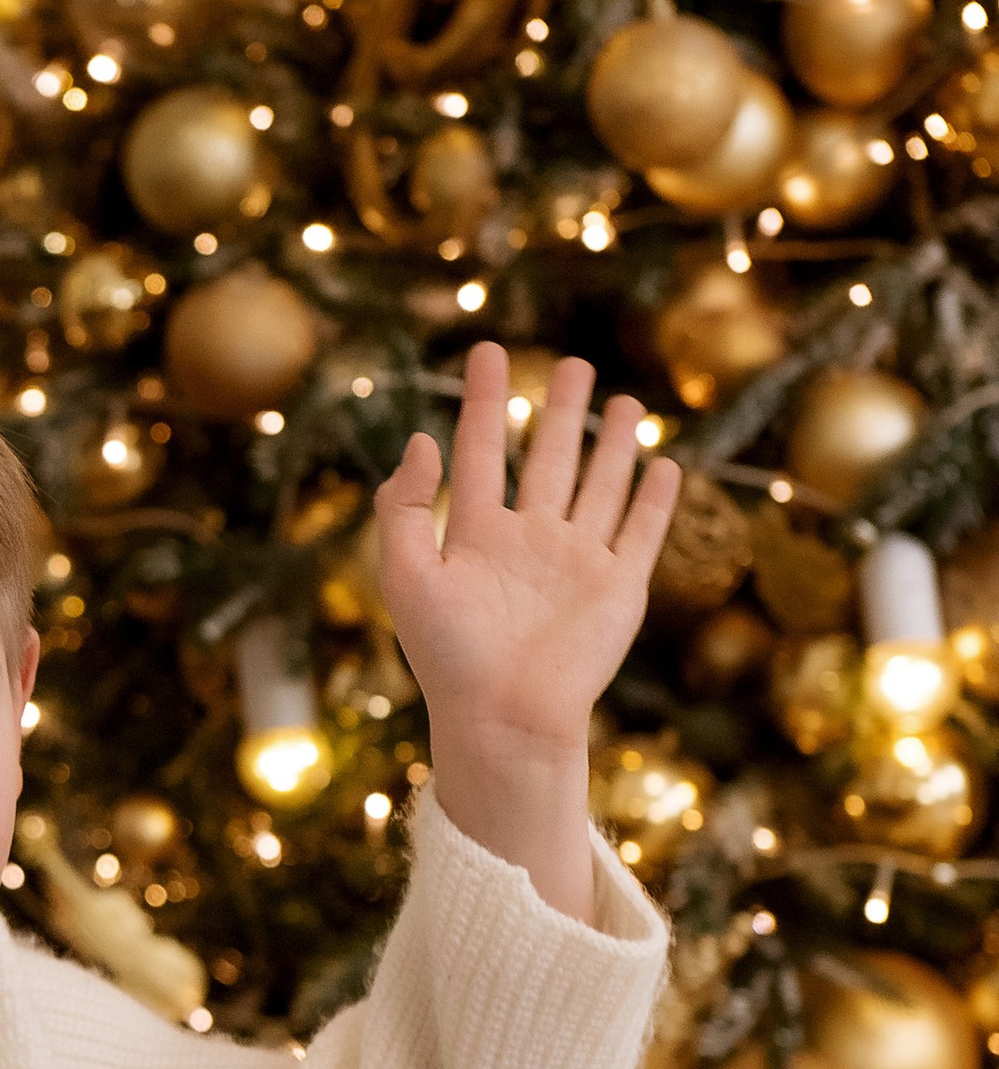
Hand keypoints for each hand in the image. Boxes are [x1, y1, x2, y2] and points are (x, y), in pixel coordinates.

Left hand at [376, 341, 679, 922]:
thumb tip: (419, 439)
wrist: (505, 715)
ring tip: (622, 399)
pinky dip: (655, 498)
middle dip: (558, 412)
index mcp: (475, 535)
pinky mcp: (619, 587)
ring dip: (612, 444)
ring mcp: (577, 562)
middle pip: (546, 459)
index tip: (487, 353)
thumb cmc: (448, 655)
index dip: (482, 402)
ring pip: (599, 485)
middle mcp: (529, 541)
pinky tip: (664, 464)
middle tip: (570, 364)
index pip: (479, 451)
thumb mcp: (404, 574)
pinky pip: (642, 532)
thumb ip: (403, 507)